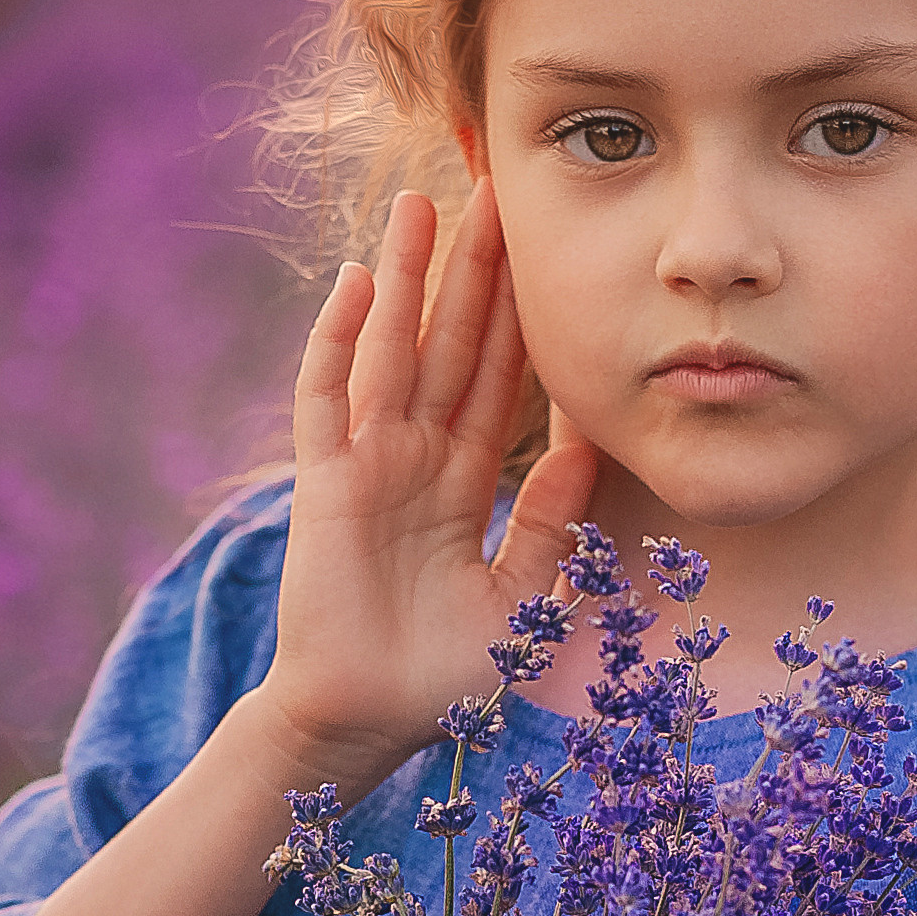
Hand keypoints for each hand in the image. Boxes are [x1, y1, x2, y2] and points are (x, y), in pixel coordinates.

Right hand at [249, 181, 598, 788]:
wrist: (369, 726)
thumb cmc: (445, 677)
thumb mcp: (524, 597)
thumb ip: (552, 522)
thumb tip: (591, 442)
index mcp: (462, 483)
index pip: (499, 380)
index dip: (520, 316)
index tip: (545, 251)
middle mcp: (414, 460)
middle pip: (451, 344)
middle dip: (473, 270)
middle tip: (496, 189)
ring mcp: (366, 465)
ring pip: (392, 350)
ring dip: (406, 277)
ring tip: (423, 202)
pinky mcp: (325, 483)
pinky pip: (329, 399)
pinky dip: (339, 341)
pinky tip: (356, 283)